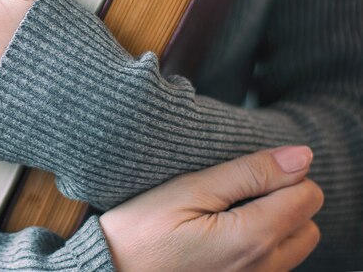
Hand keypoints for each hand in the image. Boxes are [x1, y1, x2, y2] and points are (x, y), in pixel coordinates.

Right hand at [99, 146, 322, 271]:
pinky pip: (273, 264)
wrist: (110, 271)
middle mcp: (263, 269)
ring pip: (294, 245)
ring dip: (274, 223)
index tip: (244, 171)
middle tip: (236, 191)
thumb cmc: (142, 231)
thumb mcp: (189, 189)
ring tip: (226, 213)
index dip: (282, 172)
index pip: (307, 195)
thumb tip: (300, 157)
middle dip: (284, 199)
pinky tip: (222, 235)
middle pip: (308, 223)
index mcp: (252, 239)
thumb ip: (249, 173)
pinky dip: (260, 244)